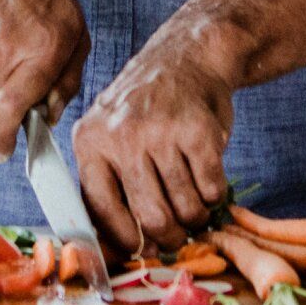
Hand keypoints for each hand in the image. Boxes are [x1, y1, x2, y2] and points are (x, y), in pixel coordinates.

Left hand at [73, 26, 234, 254]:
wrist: (189, 55)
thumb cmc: (148, 105)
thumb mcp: (111, 131)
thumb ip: (108, 180)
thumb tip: (118, 247)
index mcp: (90, 141)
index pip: (101, 210)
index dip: (125, 240)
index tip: (141, 249)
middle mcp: (122, 136)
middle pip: (149, 216)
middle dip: (169, 237)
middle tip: (178, 237)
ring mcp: (161, 131)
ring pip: (183, 206)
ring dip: (195, 216)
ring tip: (196, 208)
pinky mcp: (198, 130)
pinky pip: (211, 187)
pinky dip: (215, 195)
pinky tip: (210, 182)